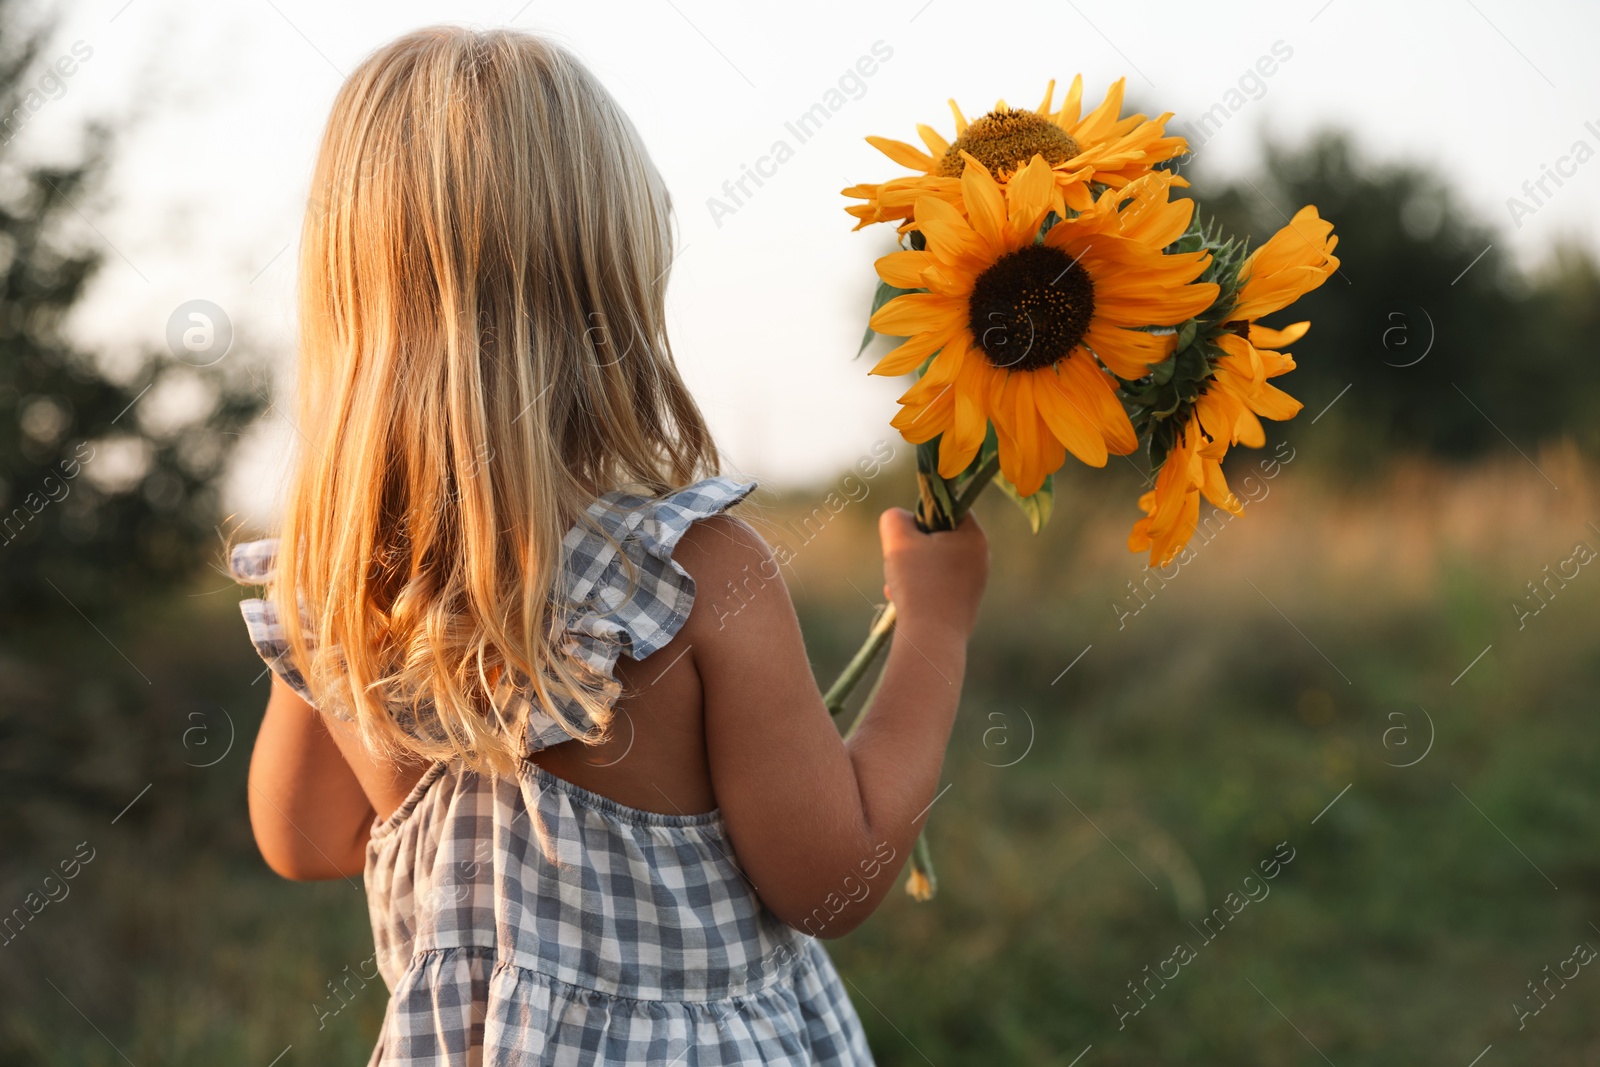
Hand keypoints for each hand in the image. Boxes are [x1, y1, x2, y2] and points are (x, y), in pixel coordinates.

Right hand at [878, 507, 987, 642]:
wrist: (932, 639)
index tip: (907, 534)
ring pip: (934, 564)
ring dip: (910, 570)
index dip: (923, 515)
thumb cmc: (918, 584)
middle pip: (939, 538)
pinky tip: (903, 602)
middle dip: (912, 548)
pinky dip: (918, 589)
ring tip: (897, 587)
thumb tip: (901, 519)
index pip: (948, 509)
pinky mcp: (964, 605)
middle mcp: (981, 559)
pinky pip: (937, 586)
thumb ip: (895, 518)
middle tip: (898, 562)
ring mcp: (974, 584)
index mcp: (974, 537)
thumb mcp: (898, 540)